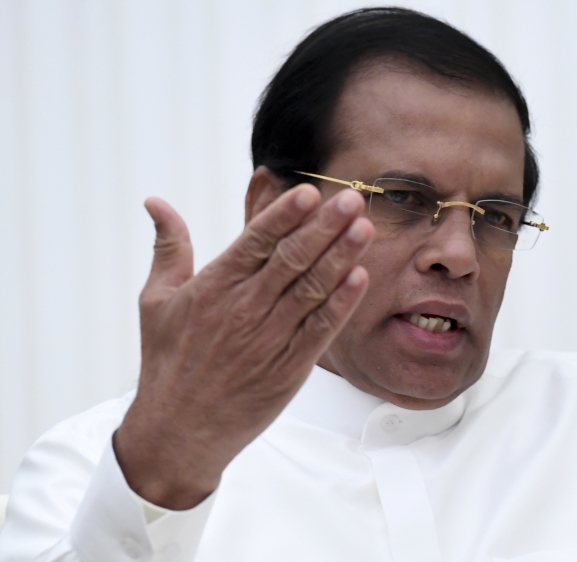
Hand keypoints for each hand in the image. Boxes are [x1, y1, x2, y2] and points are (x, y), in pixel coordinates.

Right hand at [115, 181, 372, 509]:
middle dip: (324, 226)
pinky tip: (360, 277)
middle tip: (351, 199)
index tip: (309, 192)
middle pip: (292, 259)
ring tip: (364, 228)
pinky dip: (342, 303)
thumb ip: (169, 249)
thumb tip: (156, 203)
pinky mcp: (290, 368)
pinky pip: (321, 329)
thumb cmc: (167, 363)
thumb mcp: (156, 300)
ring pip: (312, 289)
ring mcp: (269, 339)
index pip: (255, 242)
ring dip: (341, 257)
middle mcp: (243, 309)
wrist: (178, 432)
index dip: (284, 216)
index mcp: (213, 288)